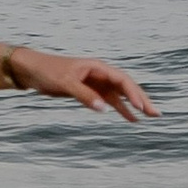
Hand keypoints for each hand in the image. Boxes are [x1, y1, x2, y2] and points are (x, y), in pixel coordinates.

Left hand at [14, 50, 155, 121]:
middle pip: (126, 87)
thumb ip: (84, 95)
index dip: (134, 93)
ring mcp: (96, 83)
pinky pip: (110, 101)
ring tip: (150, 117)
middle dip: (142, 99)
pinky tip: (131, 119)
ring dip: (134, 106)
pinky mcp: (90, 91)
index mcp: (97, 67)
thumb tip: (104, 109)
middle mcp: (100, 74)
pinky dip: (120, 109)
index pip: (121, 80)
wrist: (31, 70)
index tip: (141, 107)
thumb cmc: (47, 71)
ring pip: (120, 95)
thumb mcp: (65, 83)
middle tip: (156, 114)